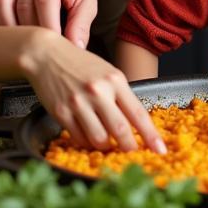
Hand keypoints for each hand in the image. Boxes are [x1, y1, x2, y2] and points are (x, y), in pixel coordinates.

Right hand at [0, 0, 125, 48]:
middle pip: (24, 9)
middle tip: (46, 52)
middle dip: (35, 34)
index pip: (45, 2)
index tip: (56, 49)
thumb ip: (81, 24)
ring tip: (30, 45)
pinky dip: (4, 23)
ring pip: (5, 8)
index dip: (49, 28)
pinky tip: (18, 36)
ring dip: (16, 31)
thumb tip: (74, 50)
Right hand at [22, 28, 165, 152]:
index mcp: (115, 80)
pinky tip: (88, 135)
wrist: (47, 55)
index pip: (138, 113)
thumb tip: (135, 123)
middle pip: (120, 131)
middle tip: (132, 152)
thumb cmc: (80, 64)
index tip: (160, 149)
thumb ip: (121, 95)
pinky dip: (86, 142)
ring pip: (99, 139)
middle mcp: (98, 91)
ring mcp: (79, 103)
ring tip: (106, 142)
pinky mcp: (61, 112)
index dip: (151, 135)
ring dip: (105, 146)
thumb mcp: (107, 72)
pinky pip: (79, 138)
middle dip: (129, 147)